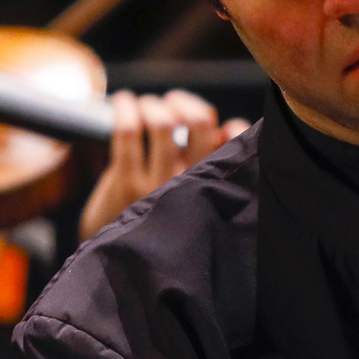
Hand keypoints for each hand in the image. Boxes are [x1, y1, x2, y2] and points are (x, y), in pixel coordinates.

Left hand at [79, 89, 249, 240]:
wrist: (121, 257)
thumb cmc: (162, 217)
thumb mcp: (195, 198)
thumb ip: (213, 164)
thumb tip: (230, 127)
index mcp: (212, 188)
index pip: (237, 148)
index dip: (234, 128)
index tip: (217, 123)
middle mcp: (190, 185)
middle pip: (198, 122)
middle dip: (183, 103)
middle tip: (171, 102)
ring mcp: (156, 184)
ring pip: (161, 123)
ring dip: (153, 104)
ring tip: (145, 105)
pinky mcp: (125, 182)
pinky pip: (129, 132)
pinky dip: (127, 109)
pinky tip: (124, 102)